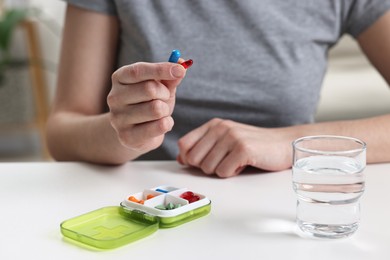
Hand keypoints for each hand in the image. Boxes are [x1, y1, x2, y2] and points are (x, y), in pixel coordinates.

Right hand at [107, 62, 185, 152]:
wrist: (139, 131)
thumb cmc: (150, 103)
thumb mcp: (161, 86)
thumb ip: (170, 76)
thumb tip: (182, 63)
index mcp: (120, 78)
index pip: (139, 71)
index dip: (161, 69)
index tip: (180, 71)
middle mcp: (114, 97)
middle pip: (150, 89)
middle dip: (165, 93)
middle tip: (164, 98)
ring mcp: (118, 118)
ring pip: (156, 109)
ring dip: (166, 110)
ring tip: (161, 113)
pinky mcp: (127, 136)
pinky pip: (158, 127)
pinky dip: (167, 124)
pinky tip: (162, 124)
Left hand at [177, 118, 292, 177]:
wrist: (283, 144)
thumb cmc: (253, 146)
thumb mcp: (225, 141)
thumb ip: (203, 147)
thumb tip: (181, 159)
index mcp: (213, 124)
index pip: (184, 144)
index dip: (189, 158)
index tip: (204, 161)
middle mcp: (220, 127)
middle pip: (194, 159)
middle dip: (207, 167)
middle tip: (225, 162)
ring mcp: (232, 137)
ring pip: (208, 168)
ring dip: (222, 170)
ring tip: (237, 161)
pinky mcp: (243, 149)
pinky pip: (223, 172)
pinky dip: (233, 174)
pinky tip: (244, 164)